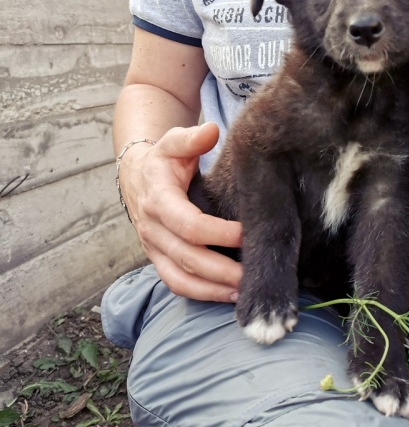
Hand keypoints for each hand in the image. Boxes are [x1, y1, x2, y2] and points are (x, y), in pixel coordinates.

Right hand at [117, 122, 242, 301]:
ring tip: (245, 292)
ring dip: (213, 289)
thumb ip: (191, 138)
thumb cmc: (165, 159)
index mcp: (159, 200)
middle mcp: (153, 229)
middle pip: (188, 258)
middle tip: (254, 274)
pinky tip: (230, 296)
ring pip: (181, 278)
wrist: (137, 176)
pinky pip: (177, 284)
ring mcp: (154, 249)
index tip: (247, 233)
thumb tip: (211, 130)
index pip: (189, 225)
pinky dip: (202, 294)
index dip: (219, 233)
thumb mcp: (173, 142)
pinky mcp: (159, 260)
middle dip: (222, 270)